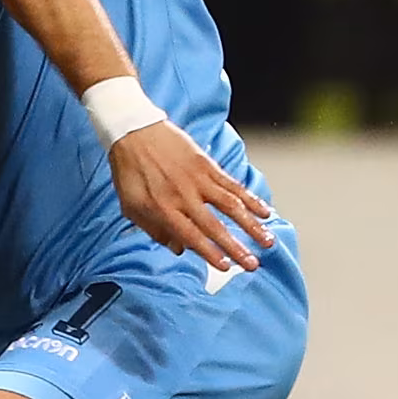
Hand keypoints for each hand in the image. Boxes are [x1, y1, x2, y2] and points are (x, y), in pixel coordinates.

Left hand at [107, 121, 276, 273]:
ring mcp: (198, 179)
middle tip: (252, 264)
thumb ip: (154, 230)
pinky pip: (233, 185)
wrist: (133, 131)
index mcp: (162, 208)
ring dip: (252, 225)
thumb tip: (179, 249)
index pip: (191, 236)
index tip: (226, 267)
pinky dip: (251, 199)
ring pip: (231, 206)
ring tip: (268, 241)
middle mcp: (183, 195)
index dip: (210, 253)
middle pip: (215, 226)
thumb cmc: (130, 172)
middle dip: (236, 247)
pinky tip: (265, 211)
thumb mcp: (131, 206)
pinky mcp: (207, 165)